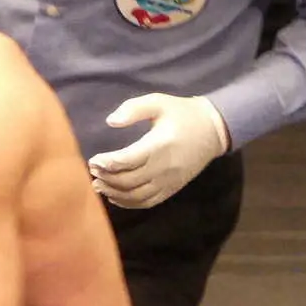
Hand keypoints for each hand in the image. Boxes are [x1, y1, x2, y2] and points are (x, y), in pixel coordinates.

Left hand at [87, 94, 229, 208]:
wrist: (214, 130)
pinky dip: (129, 203)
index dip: (107, 163)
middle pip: (129, 181)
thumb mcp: (159, 102)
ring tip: (98, 185)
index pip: (127, 160)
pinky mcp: (172, 188)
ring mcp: (169, 181)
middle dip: (107, 178)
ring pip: (137, 195)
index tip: (93, 160)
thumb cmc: (182, 113)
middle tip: (92, 172)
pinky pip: (148, 202)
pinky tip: (115, 196)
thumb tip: (110, 121)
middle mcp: (164, 167)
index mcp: (159, 146)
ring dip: (114, 193)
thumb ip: (133, 109)